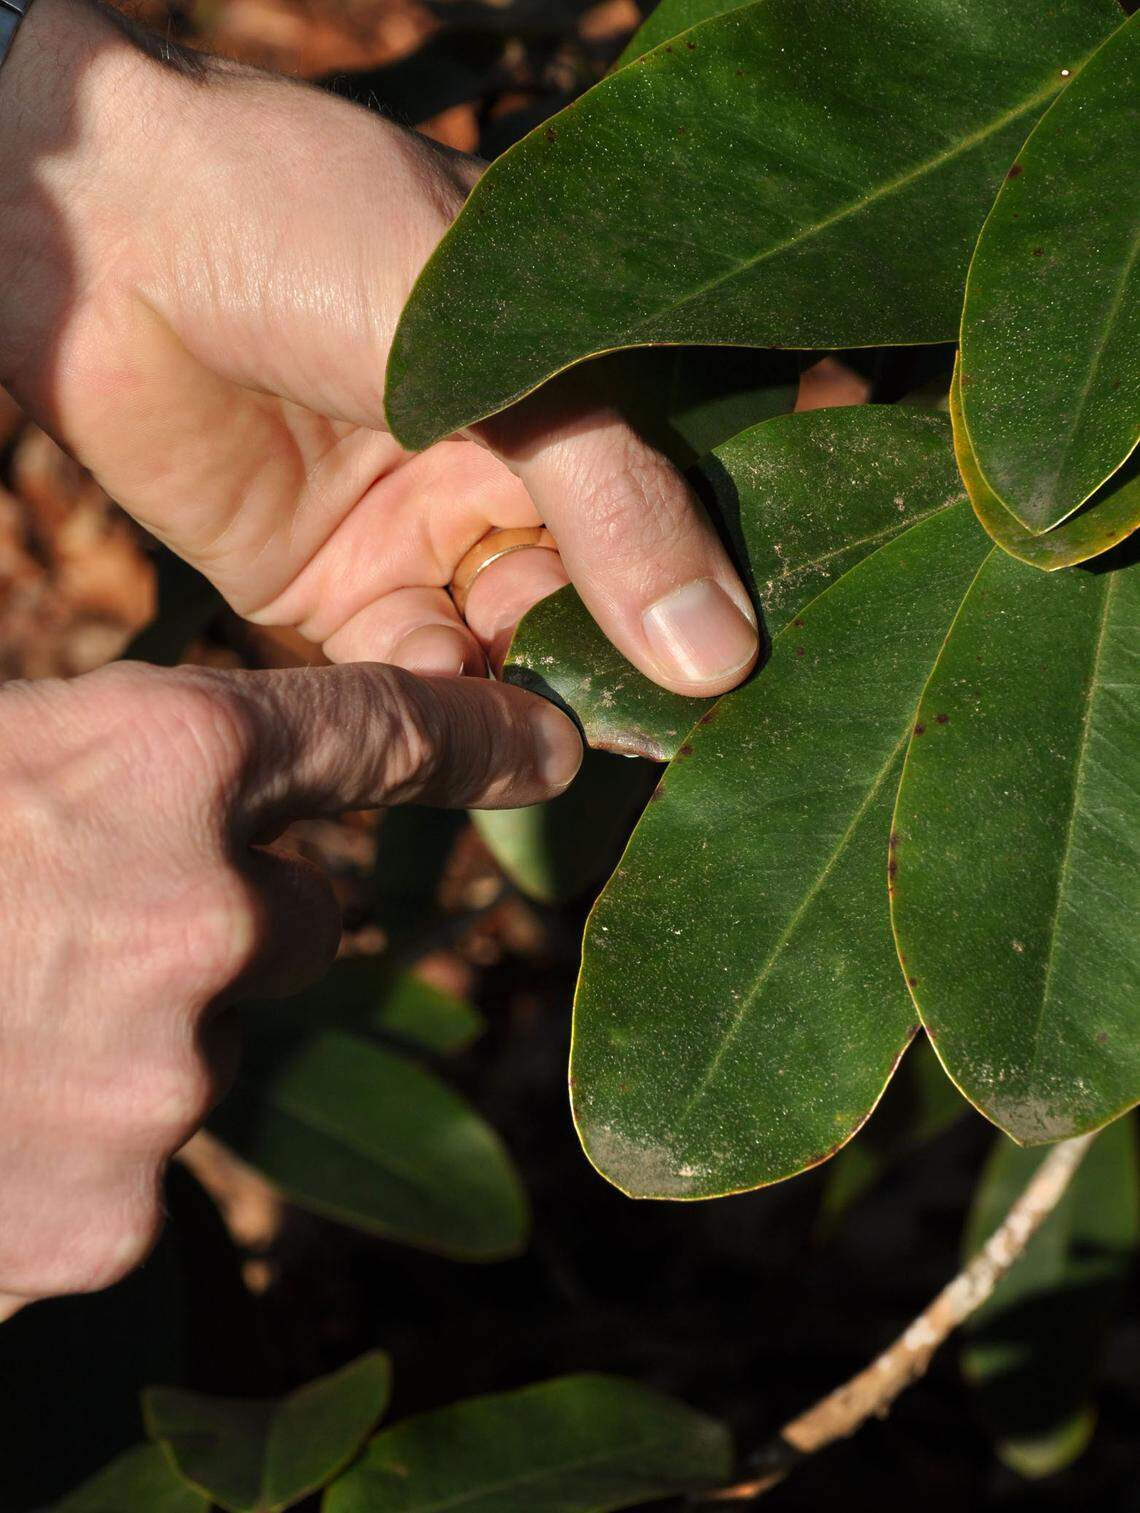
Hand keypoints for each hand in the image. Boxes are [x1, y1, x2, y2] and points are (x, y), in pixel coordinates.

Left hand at [0, 0, 758, 693]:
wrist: (105, 235)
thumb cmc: (319, 234)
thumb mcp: (506, 353)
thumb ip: (615, 504)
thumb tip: (721, 659)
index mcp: (576, 382)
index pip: (680, 501)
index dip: (715, 584)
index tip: (749, 670)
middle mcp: (512, 465)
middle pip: (602, 593)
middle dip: (618, 657)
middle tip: (643, 719)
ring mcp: (423, 528)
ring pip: (512, 643)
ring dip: (529, 685)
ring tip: (547, 715)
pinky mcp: (338, 585)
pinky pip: (410, 666)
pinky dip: (430, 686)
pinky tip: (435, 668)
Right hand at [0, 659, 579, 1308]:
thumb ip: (114, 761)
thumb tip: (208, 770)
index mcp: (156, 763)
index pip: (372, 734)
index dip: (466, 736)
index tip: (545, 746)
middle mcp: (196, 928)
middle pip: (306, 915)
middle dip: (233, 910)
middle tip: (80, 909)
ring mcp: (154, 1094)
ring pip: (208, 1043)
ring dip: (127, 1027)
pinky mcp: (98, 1225)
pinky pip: (129, 1157)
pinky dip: (65, 1131)